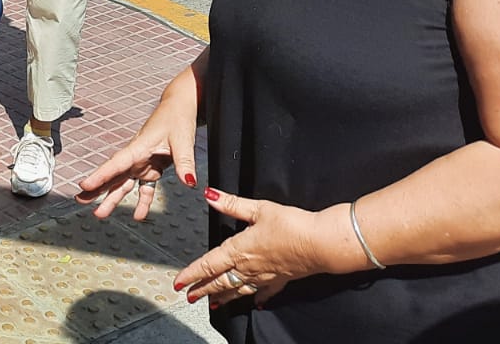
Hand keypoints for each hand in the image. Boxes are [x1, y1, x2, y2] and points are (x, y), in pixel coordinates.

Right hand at [77, 81, 199, 221]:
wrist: (180, 108)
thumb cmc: (177, 118)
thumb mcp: (182, 139)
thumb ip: (184, 162)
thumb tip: (189, 182)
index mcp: (138, 147)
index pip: (116, 163)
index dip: (100, 176)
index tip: (85, 185)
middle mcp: (136, 156)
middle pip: (113, 175)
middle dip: (97, 189)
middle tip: (80, 200)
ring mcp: (142, 163)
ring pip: (124, 184)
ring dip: (113, 198)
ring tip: (100, 213)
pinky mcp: (151, 168)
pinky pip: (144, 188)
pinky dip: (142, 201)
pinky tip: (138, 215)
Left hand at [174, 191, 343, 308]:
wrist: (321, 244)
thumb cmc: (291, 225)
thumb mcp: (258, 208)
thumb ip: (231, 204)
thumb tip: (209, 195)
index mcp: (239, 250)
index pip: (208, 265)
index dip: (191, 274)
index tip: (179, 283)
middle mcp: (249, 267)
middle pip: (220, 281)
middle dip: (203, 290)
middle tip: (190, 297)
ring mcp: (265, 276)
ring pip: (238, 290)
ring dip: (223, 297)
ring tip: (213, 303)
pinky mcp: (282, 280)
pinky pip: (265, 292)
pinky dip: (256, 298)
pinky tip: (254, 304)